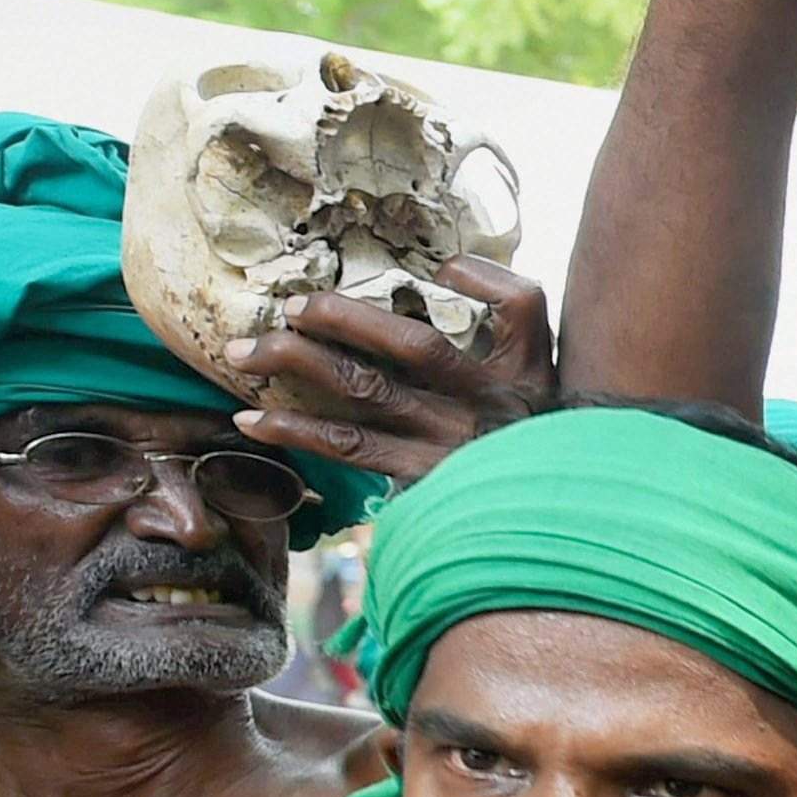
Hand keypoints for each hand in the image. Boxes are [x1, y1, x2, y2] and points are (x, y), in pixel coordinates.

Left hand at [228, 264, 557, 485]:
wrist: (540, 527)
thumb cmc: (535, 453)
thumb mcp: (550, 394)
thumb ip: (515, 334)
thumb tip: (451, 271)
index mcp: (526, 374)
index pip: (521, 307)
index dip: (482, 280)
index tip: (445, 269)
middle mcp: (487, 404)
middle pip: (413, 345)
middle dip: (345, 317)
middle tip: (291, 306)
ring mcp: (449, 444)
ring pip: (366, 389)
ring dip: (299, 363)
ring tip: (246, 353)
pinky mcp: (419, 480)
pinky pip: (348, 448)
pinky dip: (295, 431)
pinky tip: (254, 420)